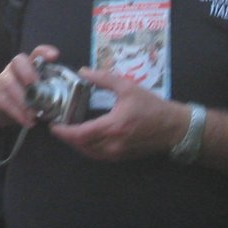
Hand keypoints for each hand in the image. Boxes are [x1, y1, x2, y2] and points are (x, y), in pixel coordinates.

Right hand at [0, 46, 59, 130]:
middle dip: (29, 73)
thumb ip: (48, 90)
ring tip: (35, 113)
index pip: (36, 53)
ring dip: (24, 99)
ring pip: (10, 83)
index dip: (44, 51)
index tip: (55, 56)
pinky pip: (6, 102)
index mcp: (28, 65)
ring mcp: (2, 81)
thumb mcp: (36, 91)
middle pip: (18, 61)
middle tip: (37, 86)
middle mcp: (14, 69)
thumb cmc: (22, 99)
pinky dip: (18, 113)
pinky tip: (28, 121)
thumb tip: (68, 99)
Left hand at [48, 64, 189, 162]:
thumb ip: (104, 78)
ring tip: (69, 132)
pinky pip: (98, 155)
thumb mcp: (128, 87)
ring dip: (76, 144)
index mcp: (113, 126)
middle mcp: (113, 143)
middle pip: (81, 146)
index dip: (65, 132)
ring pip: (89, 153)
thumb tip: (84, 71)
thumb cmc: (152, 107)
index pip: (81, 134)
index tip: (54, 126)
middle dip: (67, 138)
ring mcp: (117, 153)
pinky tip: (85, 138)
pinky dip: (88, 148)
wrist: (174, 127)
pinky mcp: (122, 156)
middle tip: (58, 127)